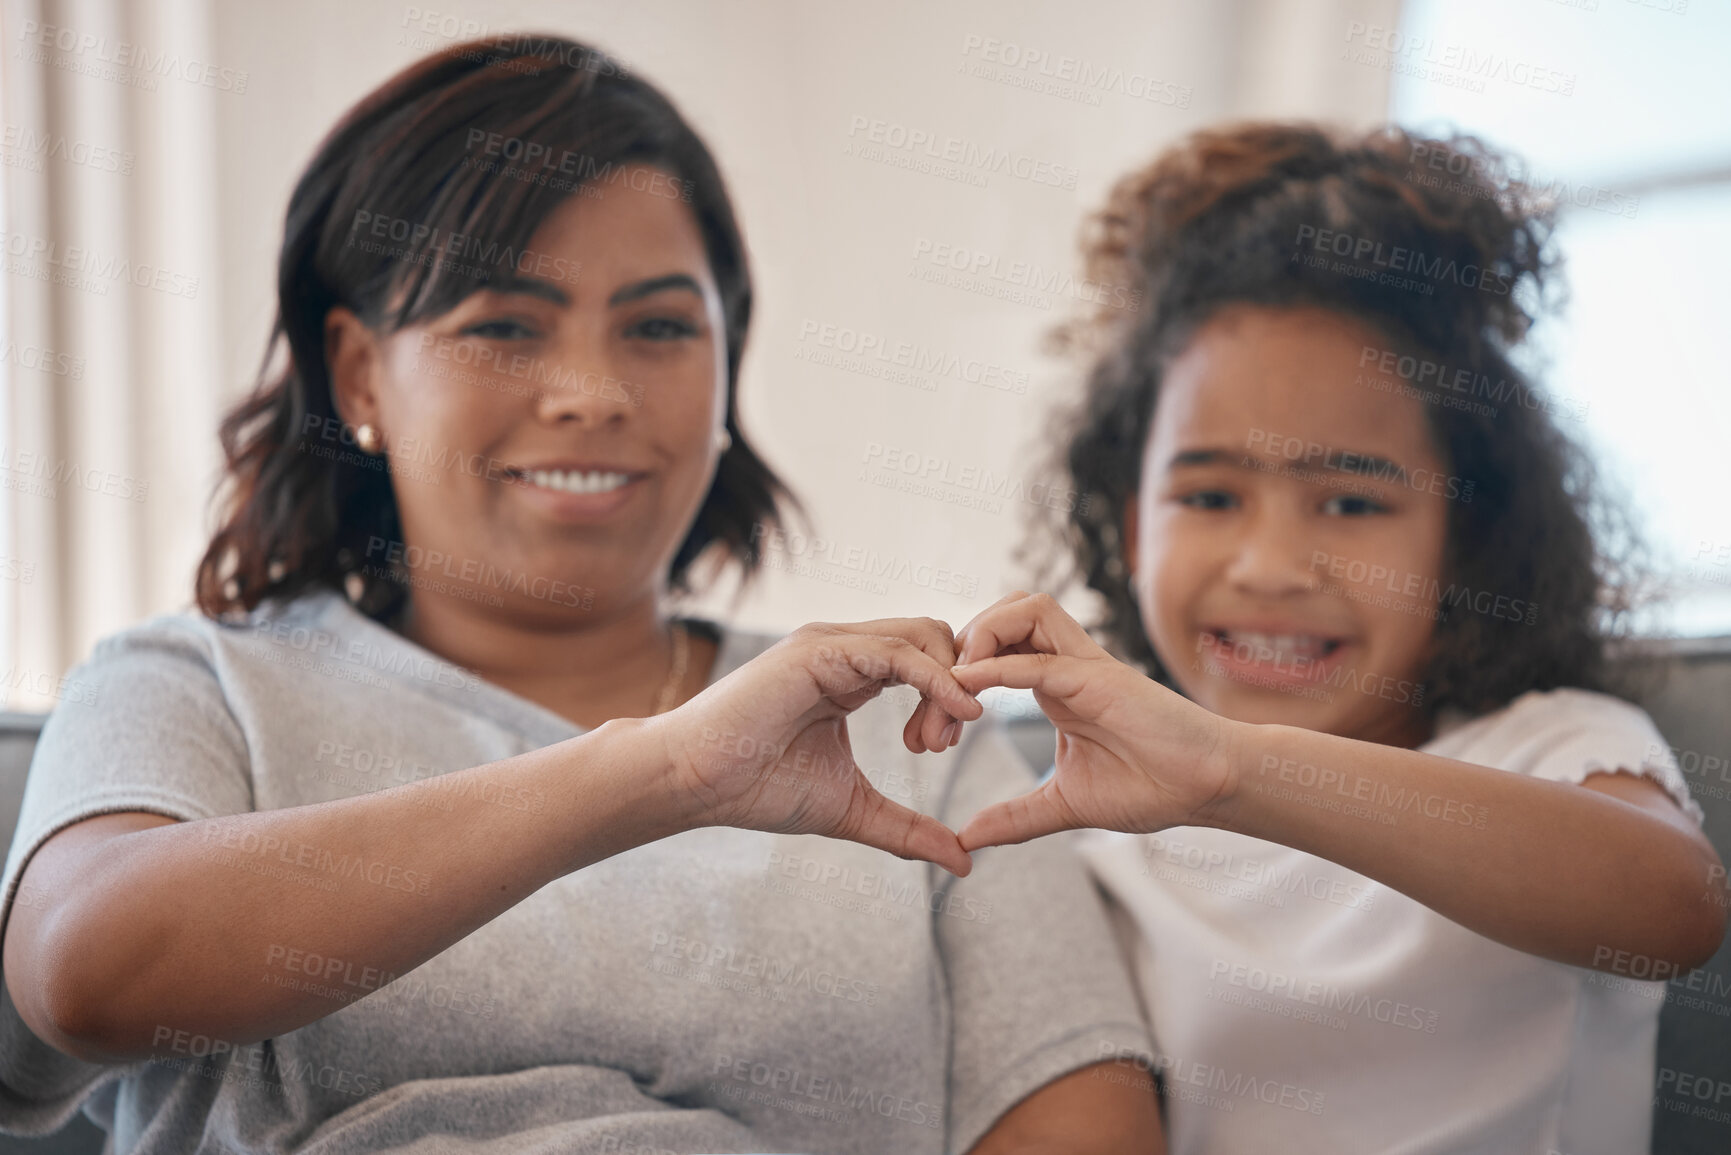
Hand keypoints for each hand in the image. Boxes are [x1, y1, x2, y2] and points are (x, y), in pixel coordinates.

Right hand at [649, 619, 982, 874]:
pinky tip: (952, 714)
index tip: (940, 748)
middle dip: (956, 689)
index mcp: (852, 673)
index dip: (950, 697)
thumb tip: (964, 860)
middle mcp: (846, 648)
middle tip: (938, 747)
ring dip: (949, 686)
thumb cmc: (757, 789)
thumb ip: (908, 829)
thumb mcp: (852, 809)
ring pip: (923, 636)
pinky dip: (935, 678)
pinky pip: (897, 651)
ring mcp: (831, 644)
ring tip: (932, 744)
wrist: (695, 784)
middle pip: (936, 639)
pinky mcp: (818, 650)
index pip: (928, 659)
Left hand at [946, 592, 1235, 849]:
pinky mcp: (1100, 679)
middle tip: (933, 709)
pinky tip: (968, 688)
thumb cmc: (1153, 787)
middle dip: (956, 649)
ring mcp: (1086, 666)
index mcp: (1055, 685)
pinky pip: (1040, 657)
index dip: (953, 678)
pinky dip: (998, 665)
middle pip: (1002, 613)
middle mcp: (1067, 664)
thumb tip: (967, 839)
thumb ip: (1015, 818)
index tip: (930, 733)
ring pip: (1023, 609)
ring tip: (952, 687)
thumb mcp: (1064, 804)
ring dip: (979, 638)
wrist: (1209, 787)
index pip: (992, 649)